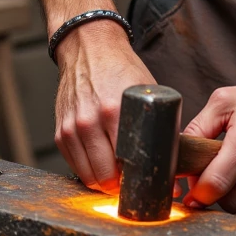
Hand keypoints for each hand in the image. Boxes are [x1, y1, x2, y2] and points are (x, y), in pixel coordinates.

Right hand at [53, 21, 154, 191]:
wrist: (88, 48)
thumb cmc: (120, 68)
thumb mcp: (147, 90)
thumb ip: (157, 121)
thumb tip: (175, 155)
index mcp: (114, 111)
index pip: (125, 164)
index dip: (137, 180)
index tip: (146, 183)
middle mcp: (89, 122)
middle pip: (104, 177)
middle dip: (120, 187)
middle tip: (132, 184)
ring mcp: (72, 128)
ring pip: (88, 176)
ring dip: (103, 183)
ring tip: (118, 177)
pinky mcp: (60, 131)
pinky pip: (74, 165)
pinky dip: (87, 171)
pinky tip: (101, 164)